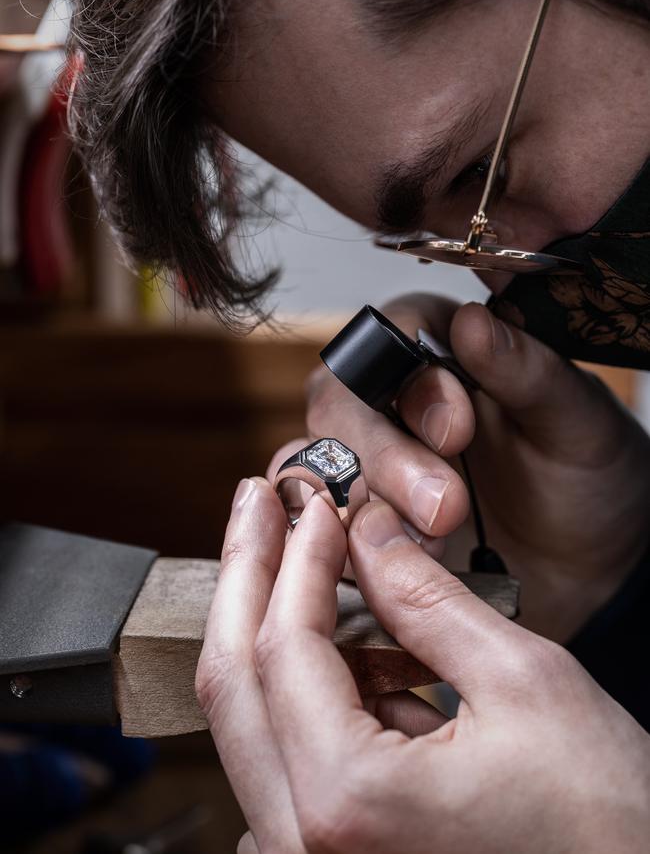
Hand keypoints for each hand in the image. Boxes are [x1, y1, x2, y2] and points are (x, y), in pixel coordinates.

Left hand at [196, 481, 649, 852]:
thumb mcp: (522, 683)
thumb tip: (368, 530)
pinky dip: (305, 686)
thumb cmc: (606, 825)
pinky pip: (288, 758)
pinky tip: (339, 639)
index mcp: (347, 805)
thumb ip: (426, 599)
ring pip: (253, 720)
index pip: (286, 647)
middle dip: (249, 577)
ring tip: (299, 555)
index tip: (315, 504)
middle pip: (236, 684)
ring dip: (271, 627)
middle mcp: (302, 850)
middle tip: (261, 504)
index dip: (298, 558)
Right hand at [306, 295, 649, 640]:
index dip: (411, 385)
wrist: (593, 569)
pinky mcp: (360, 524)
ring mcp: (371, 465)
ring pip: (315, 465)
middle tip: (445, 507)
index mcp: (443, 352)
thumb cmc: (590, 479)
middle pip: (338, 406)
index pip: (390, 339)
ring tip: (433, 544)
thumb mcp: (577, 421)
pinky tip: (399, 563)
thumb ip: (527, 371)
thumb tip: (472, 324)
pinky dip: (343, 548)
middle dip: (385, 459)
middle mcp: (394, 403)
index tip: (457, 432)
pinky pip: (317, 526)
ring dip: (363, 507)